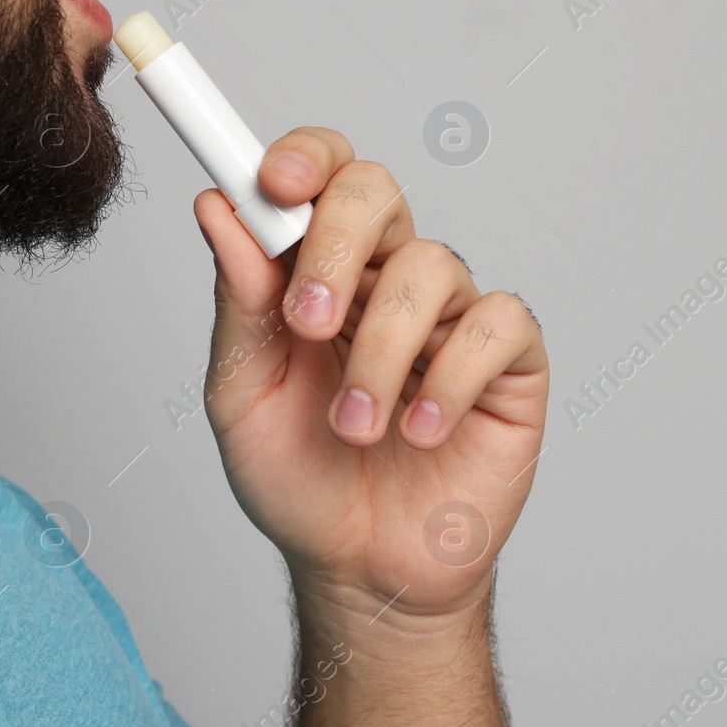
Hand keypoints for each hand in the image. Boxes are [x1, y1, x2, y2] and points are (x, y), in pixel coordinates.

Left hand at [192, 128, 548, 623]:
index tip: (272, 182)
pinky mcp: (509, 364)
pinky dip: (449, 379)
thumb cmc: (299, 480)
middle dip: (337, 245)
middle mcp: (386, 279)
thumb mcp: (242, 393)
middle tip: (308, 322)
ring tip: (355, 425)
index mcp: (318, 271)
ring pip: (431, 266)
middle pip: (377, 192)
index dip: (302, 158)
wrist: (358, 569)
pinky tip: (420, 431)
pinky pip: (496, 325)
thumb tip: (217, 208)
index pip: (321, 175)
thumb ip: (237, 301)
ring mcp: (451, 316)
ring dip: (380, 352)